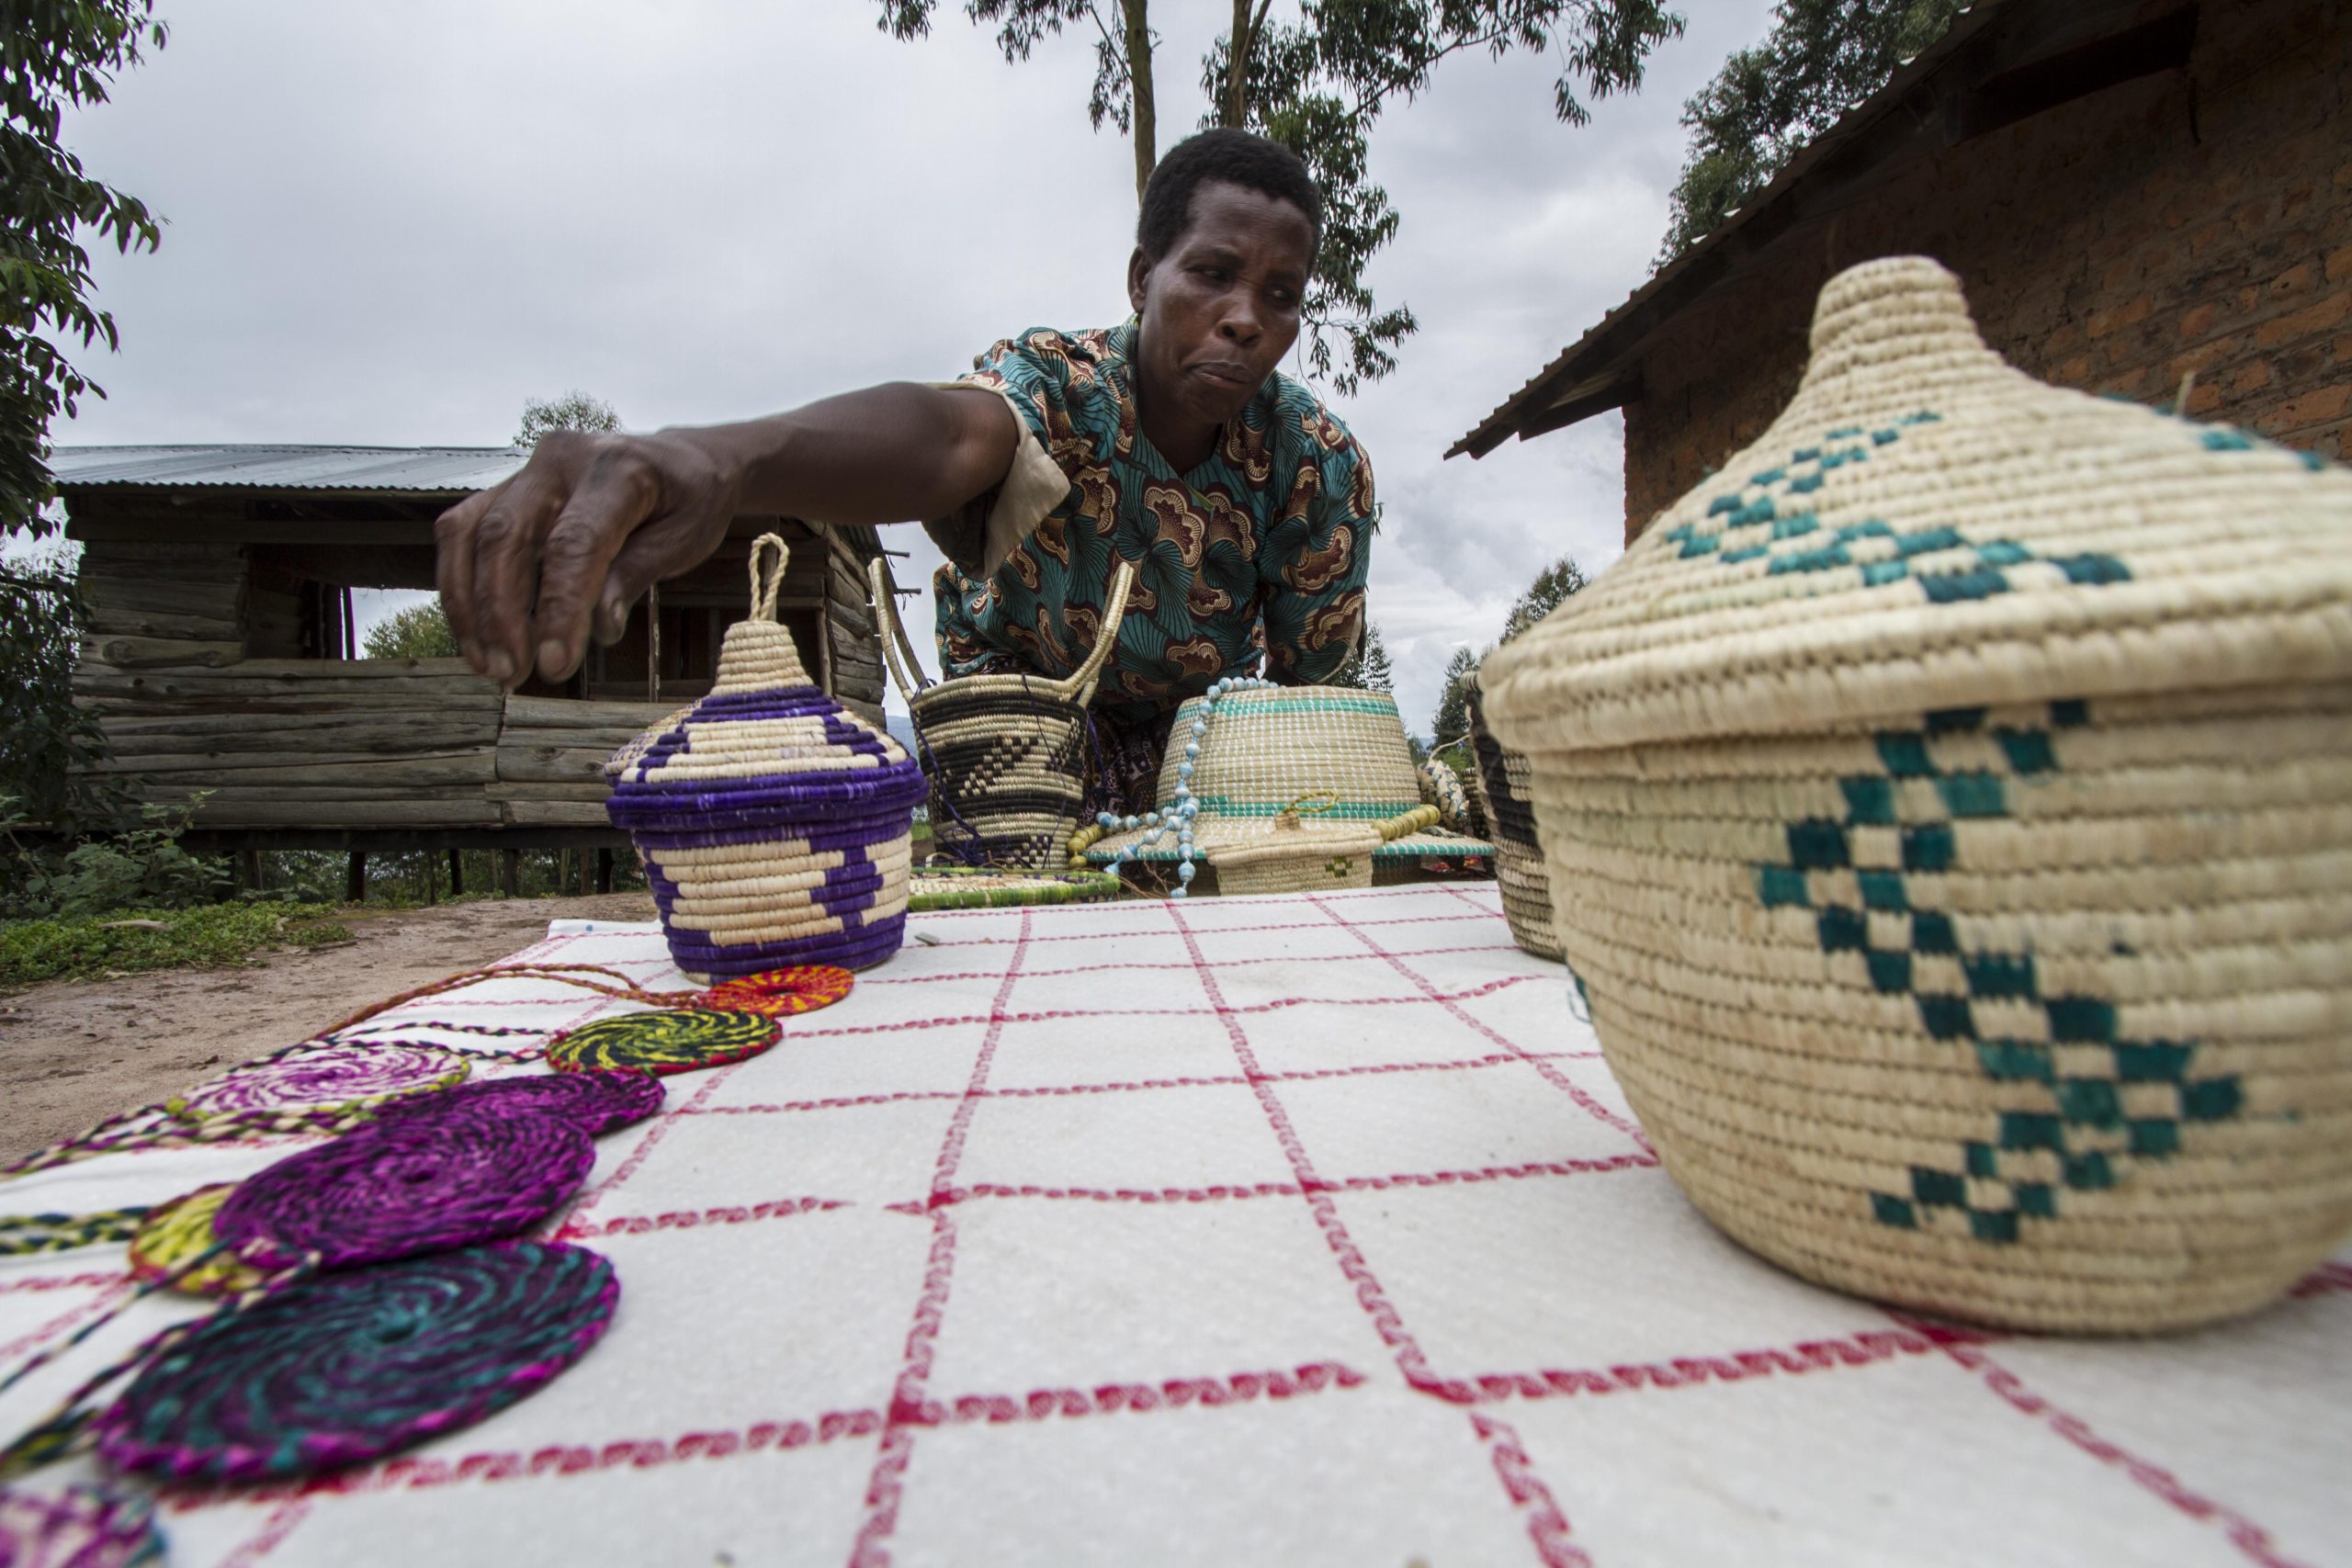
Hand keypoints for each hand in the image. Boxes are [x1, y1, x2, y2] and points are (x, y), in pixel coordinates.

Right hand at [433, 429, 741, 686]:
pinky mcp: (506, 489)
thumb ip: (635, 575)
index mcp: (616, 469)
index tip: (554, 666)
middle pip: (506, 536)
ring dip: (469, 606)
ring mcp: (526, 470)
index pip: (574, 544)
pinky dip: (461, 585)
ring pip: (470, 533)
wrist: (683, 460)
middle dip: (500, 613)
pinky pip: (463, 532)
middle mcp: (560, 460)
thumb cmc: (690, 502)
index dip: (559, 609)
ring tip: (489, 666)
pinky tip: (476, 635)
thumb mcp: (684, 538)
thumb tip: (598, 627)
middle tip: (512, 674)